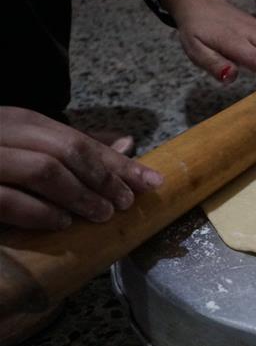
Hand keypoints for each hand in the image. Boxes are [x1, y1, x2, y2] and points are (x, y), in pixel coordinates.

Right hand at [0, 107, 163, 229]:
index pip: (75, 138)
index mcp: (14, 120)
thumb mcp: (25, 150)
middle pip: (63, 149)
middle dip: (103, 177)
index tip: (152, 182)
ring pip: (41, 169)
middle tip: (127, 202)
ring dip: (79, 195)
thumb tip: (124, 145)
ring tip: (102, 215)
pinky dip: (39, 212)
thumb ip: (67, 149)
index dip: (117, 162)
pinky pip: (7, 199)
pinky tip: (61, 224)